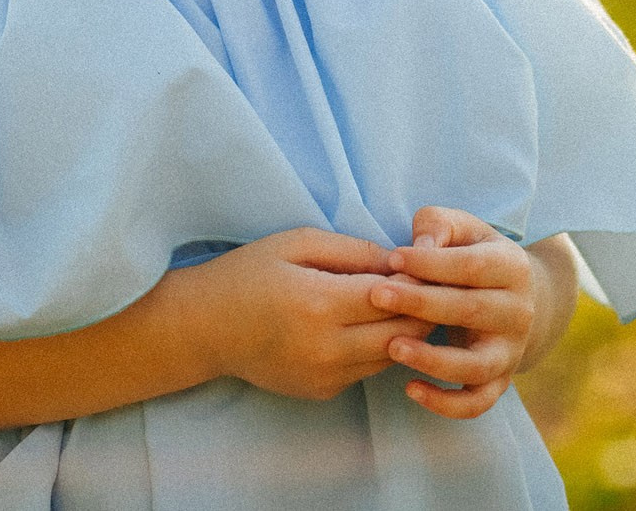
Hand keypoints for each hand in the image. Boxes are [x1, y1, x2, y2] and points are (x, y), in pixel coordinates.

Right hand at [192, 226, 440, 402]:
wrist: (205, 328)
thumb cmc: (248, 274)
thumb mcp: (297, 243)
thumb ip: (353, 250)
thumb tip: (401, 261)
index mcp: (320, 303)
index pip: (394, 297)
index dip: (418, 281)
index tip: (428, 266)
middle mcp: (327, 348)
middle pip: (402, 334)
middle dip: (423, 311)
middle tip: (431, 288)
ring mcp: (325, 376)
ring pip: (391, 357)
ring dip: (406, 333)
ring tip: (407, 306)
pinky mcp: (322, 391)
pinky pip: (367, 371)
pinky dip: (378, 349)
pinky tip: (369, 327)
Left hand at [368, 206, 536, 418]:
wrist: (512, 298)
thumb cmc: (472, 254)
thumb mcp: (462, 228)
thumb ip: (439, 226)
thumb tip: (420, 248)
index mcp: (512, 268)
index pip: (471, 266)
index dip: (430, 263)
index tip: (391, 259)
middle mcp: (518, 313)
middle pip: (470, 311)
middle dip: (421, 304)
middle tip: (377, 296)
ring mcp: (510, 352)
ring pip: (476, 365)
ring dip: (433, 359)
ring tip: (393, 346)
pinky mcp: (498, 382)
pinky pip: (476, 403)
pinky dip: (446, 404)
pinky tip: (410, 389)